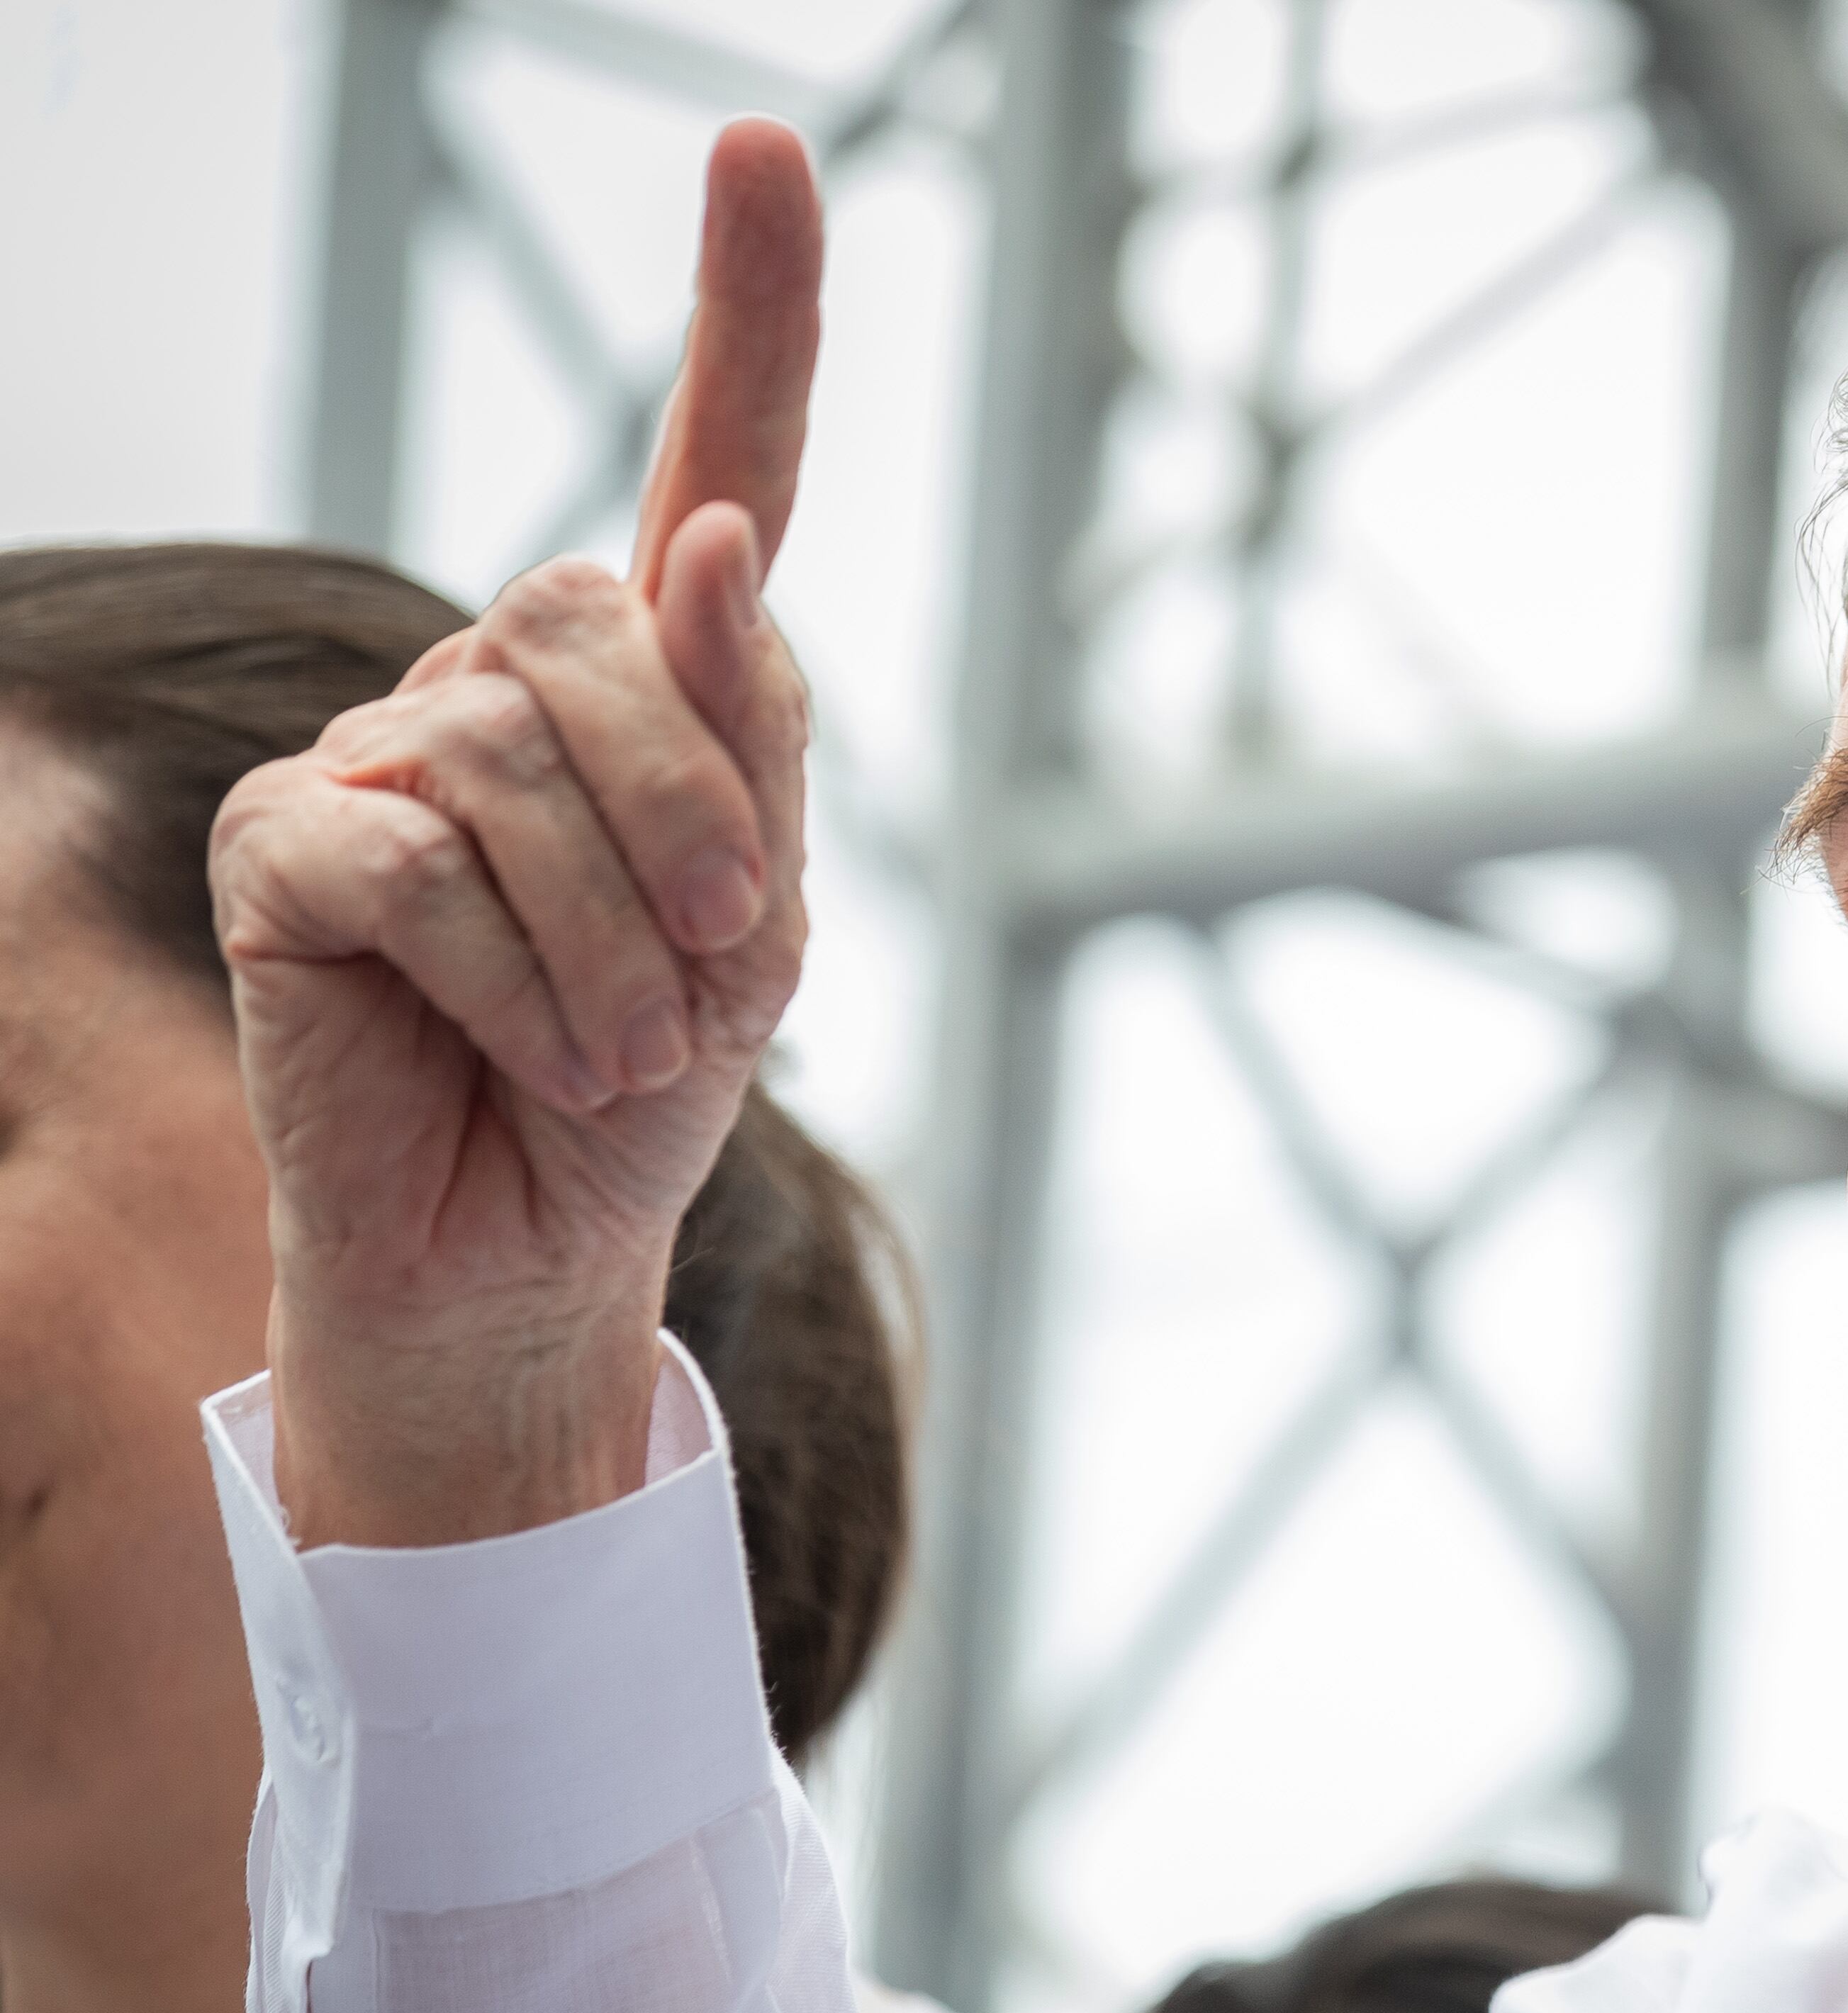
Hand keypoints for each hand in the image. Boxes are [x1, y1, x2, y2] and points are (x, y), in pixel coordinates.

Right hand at [212, 120, 823, 1545]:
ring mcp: (381, 747)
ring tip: (624, 1048)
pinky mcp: (286, 842)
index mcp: (655, 677)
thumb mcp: (760, 924)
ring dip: (615, 936)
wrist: (539, 1241)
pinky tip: (530, 1047)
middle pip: (607, 614)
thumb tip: (697, 546)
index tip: (773, 148)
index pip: (719, 459)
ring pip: (515, 754)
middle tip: (725, 965)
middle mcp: (509, 675)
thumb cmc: (656, 1074)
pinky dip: (511, 976)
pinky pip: (410, 859)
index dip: (750, 311)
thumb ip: (748, 739)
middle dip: (696, 807)